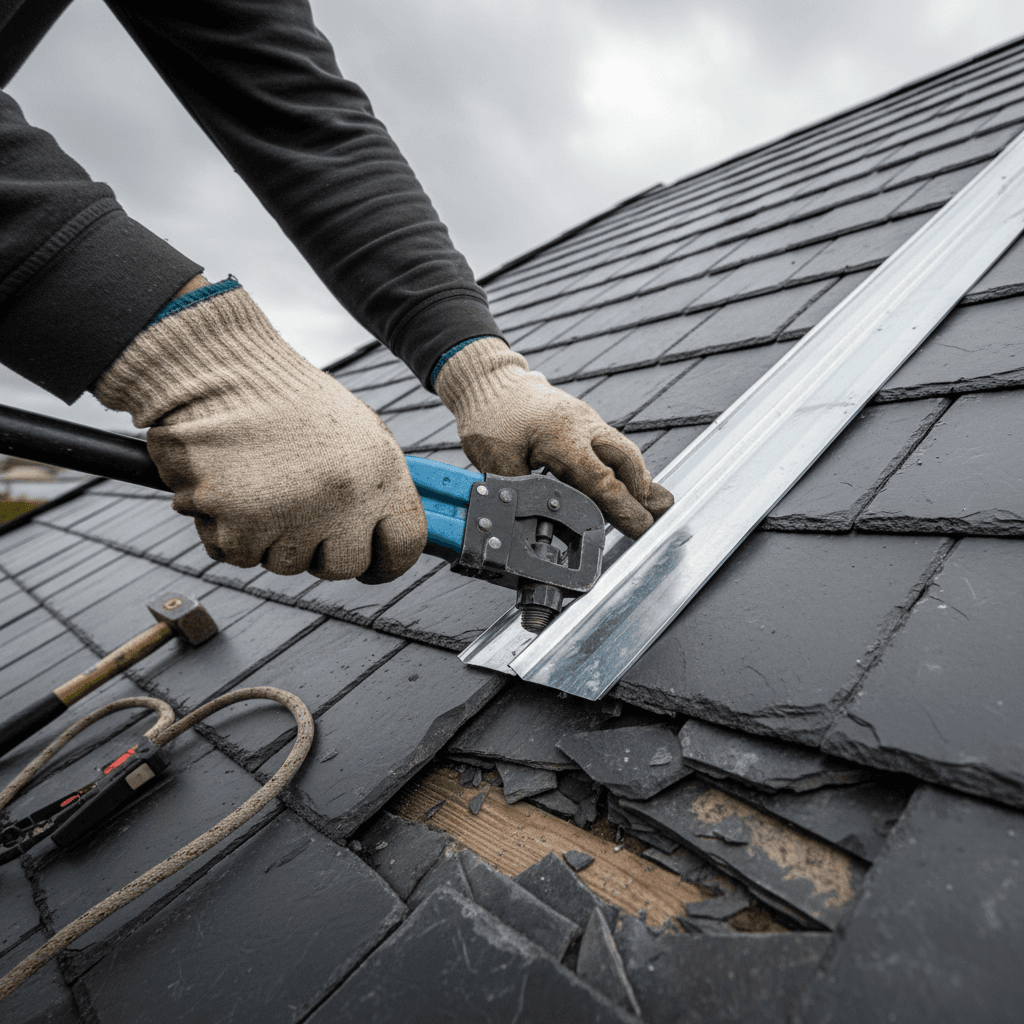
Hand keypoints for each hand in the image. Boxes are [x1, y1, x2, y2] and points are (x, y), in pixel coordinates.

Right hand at [96, 281, 425, 581]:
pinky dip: (226, 532)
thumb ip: (375, 484)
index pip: (406, 545)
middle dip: (321, 550)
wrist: (217, 371)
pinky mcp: (243, 526)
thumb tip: (384, 530)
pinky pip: (239, 556)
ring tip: (257, 484)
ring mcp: (295, 516)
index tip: (373, 565)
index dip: (388, 562)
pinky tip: (227, 489)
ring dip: (269, 536)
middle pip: (344, 566)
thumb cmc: (284, 400)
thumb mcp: (355, 431)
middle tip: (297, 514)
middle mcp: (346, 499)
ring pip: (287, 564)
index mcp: (381, 471)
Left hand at [435, 337, 672, 538]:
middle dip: (642, 491)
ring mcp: (586, 421)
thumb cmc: (490, 416)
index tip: (642, 527)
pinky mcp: (582, 421)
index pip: (602, 480)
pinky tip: (620, 487)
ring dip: (634, 479)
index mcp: (564, 438)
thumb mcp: (495, 459)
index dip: (624, 508)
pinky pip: (609, 446)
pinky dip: (619, 468)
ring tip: (644, 507)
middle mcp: (584, 426)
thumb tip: (531, 521)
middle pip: (627, 460)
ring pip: (622, 451)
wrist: (488, 378)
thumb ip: (519, 490)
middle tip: (652, 519)